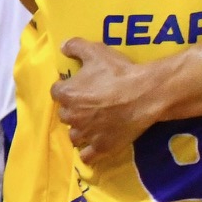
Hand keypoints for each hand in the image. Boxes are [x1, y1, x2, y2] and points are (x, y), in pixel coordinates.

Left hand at [54, 38, 158, 164]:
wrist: (144, 94)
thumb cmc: (119, 72)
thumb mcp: (97, 51)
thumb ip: (76, 46)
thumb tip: (63, 45)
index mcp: (67, 94)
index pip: (57, 92)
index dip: (67, 88)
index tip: (78, 85)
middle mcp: (72, 116)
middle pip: (64, 115)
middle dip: (73, 109)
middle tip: (89, 103)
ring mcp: (86, 134)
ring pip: (74, 136)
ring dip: (80, 130)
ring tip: (92, 124)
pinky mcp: (101, 147)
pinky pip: (87, 156)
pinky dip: (89, 152)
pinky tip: (95, 145)